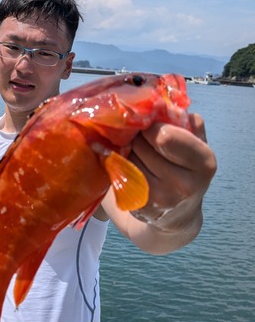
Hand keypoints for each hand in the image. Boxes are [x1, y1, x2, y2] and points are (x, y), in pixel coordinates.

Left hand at [129, 113, 216, 231]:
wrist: (175, 215)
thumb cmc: (184, 169)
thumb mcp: (195, 145)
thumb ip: (187, 123)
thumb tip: (167, 106)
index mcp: (203, 163)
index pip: (165, 136)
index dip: (151, 126)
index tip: (149, 125)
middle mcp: (184, 185)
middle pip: (142, 144)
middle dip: (136, 136)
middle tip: (139, 138)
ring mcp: (160, 199)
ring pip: (128, 157)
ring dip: (126, 149)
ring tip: (135, 152)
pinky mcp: (139, 206)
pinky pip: (118, 173)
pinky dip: (118, 164)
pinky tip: (126, 166)